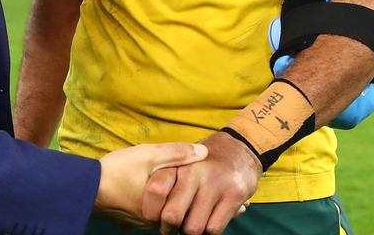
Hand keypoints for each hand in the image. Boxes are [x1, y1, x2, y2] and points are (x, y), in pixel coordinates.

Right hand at [96, 142, 208, 226]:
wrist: (84, 185)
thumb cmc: (117, 171)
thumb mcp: (149, 155)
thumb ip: (178, 153)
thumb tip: (204, 151)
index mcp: (161, 211)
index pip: (188, 203)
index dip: (193, 186)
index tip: (194, 173)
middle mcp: (153, 223)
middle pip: (176, 208)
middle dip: (180, 193)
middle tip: (181, 176)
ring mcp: (141, 223)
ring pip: (163, 210)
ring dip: (167, 197)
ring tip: (167, 179)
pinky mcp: (131, 220)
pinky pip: (151, 211)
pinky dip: (154, 201)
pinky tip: (148, 186)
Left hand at [142, 131, 260, 234]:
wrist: (240, 147)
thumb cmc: (203, 164)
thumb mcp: (181, 165)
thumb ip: (162, 184)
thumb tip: (132, 223)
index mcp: (177, 163)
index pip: (155, 191)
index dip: (151, 213)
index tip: (154, 219)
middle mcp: (194, 172)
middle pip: (172, 216)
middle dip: (169, 229)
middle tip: (172, 229)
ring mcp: (215, 183)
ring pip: (193, 228)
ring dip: (190, 232)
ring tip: (191, 224)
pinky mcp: (234, 194)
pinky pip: (213, 228)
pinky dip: (208, 232)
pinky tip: (208, 223)